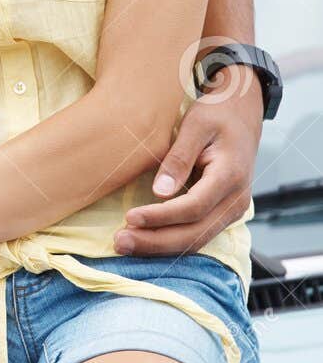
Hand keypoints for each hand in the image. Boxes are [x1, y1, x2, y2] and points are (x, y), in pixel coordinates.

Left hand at [116, 68, 261, 256]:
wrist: (242, 118)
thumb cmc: (217, 115)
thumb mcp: (196, 125)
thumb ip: (179, 158)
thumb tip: (159, 192)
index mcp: (231, 175)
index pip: (194, 207)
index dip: (161, 217)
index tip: (130, 217)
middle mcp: (236, 201)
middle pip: (195, 234)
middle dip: (156, 242)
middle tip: (119, 241)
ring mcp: (233, 211)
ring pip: (196, 241)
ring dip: (160, 247)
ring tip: (124, 244)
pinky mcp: (222, 215)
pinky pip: (197, 236)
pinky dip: (170, 243)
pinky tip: (143, 241)